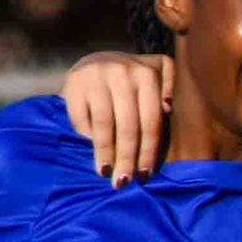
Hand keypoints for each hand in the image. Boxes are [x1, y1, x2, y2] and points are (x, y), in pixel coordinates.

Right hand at [62, 53, 173, 183]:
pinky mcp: (73, 83)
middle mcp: (121, 73)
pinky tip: (92, 150)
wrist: (98, 60)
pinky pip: (81, 118)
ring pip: (103, 125)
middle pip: (127, 126)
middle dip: (126, 158)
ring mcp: (95, 77)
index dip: (148, 151)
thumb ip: (168, 87)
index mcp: (146, 75)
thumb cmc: (135, 79)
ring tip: (105, 173)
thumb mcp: (159, 74)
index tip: (145, 175)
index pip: (150, 121)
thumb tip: (167, 108)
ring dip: (105, 153)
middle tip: (123, 182)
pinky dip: (86, 136)